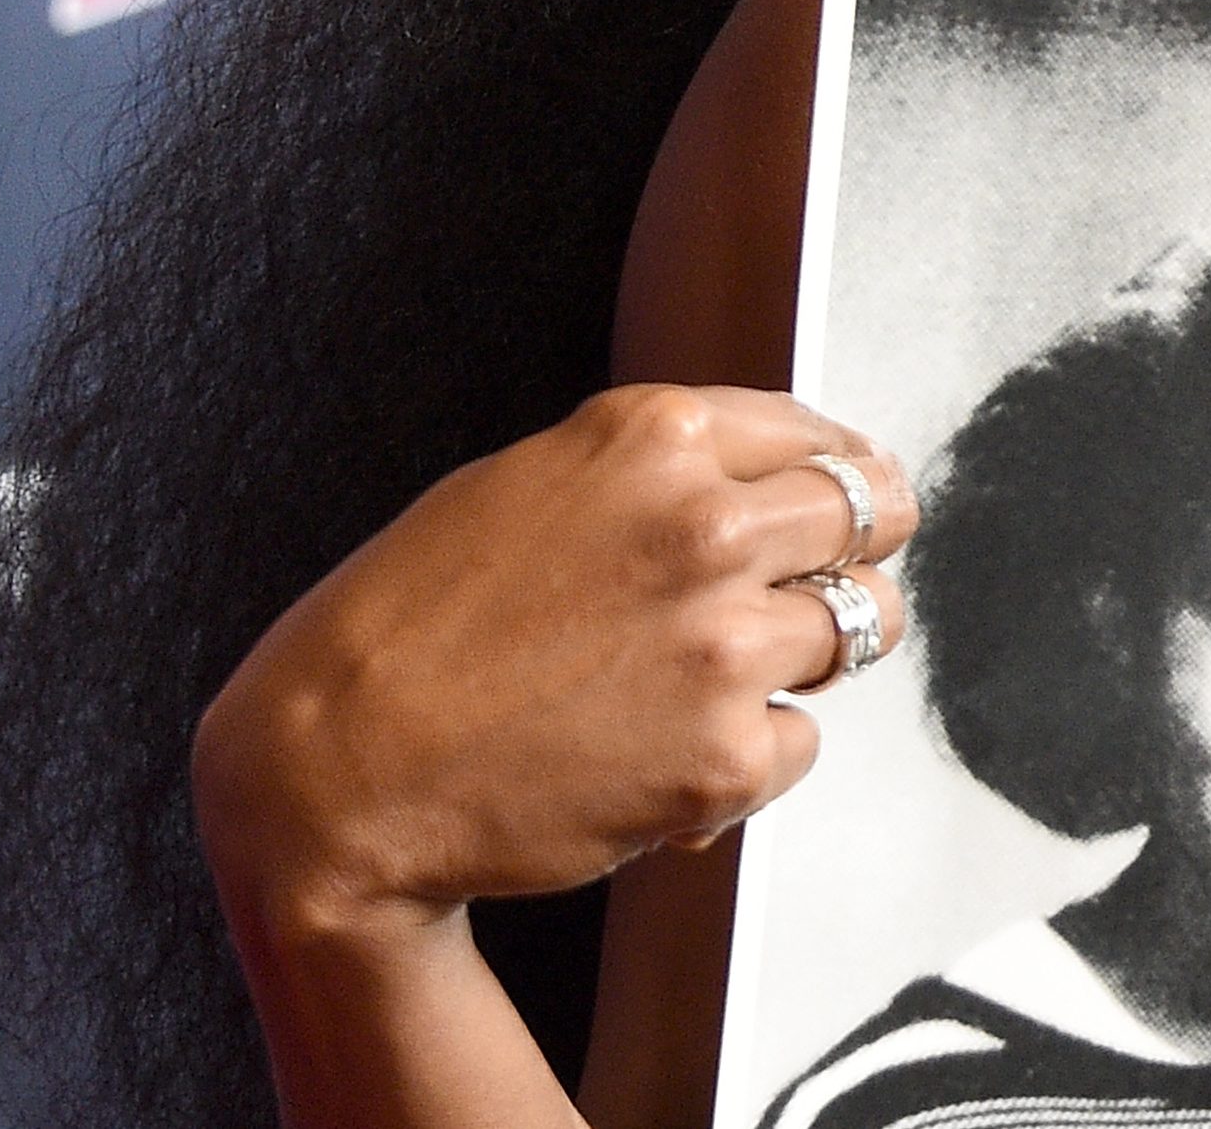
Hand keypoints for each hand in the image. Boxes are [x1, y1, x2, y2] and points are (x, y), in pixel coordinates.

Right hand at [193, 385, 915, 945]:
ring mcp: (721, 643)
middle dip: (862, 550)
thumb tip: (777, 472)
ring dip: (806, 655)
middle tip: (834, 581)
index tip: (855, 498)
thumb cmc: (413, 627)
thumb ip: (658, 468)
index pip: (823, 438)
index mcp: (656, 437)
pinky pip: (799, 742)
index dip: (845, 475)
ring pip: (858, 628)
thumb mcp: (532, 482)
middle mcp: (704, 525)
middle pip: (875, 518)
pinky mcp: (721, 757)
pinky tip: (667, 755)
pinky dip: (752, 755)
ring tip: (718, 678)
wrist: (335, 772)